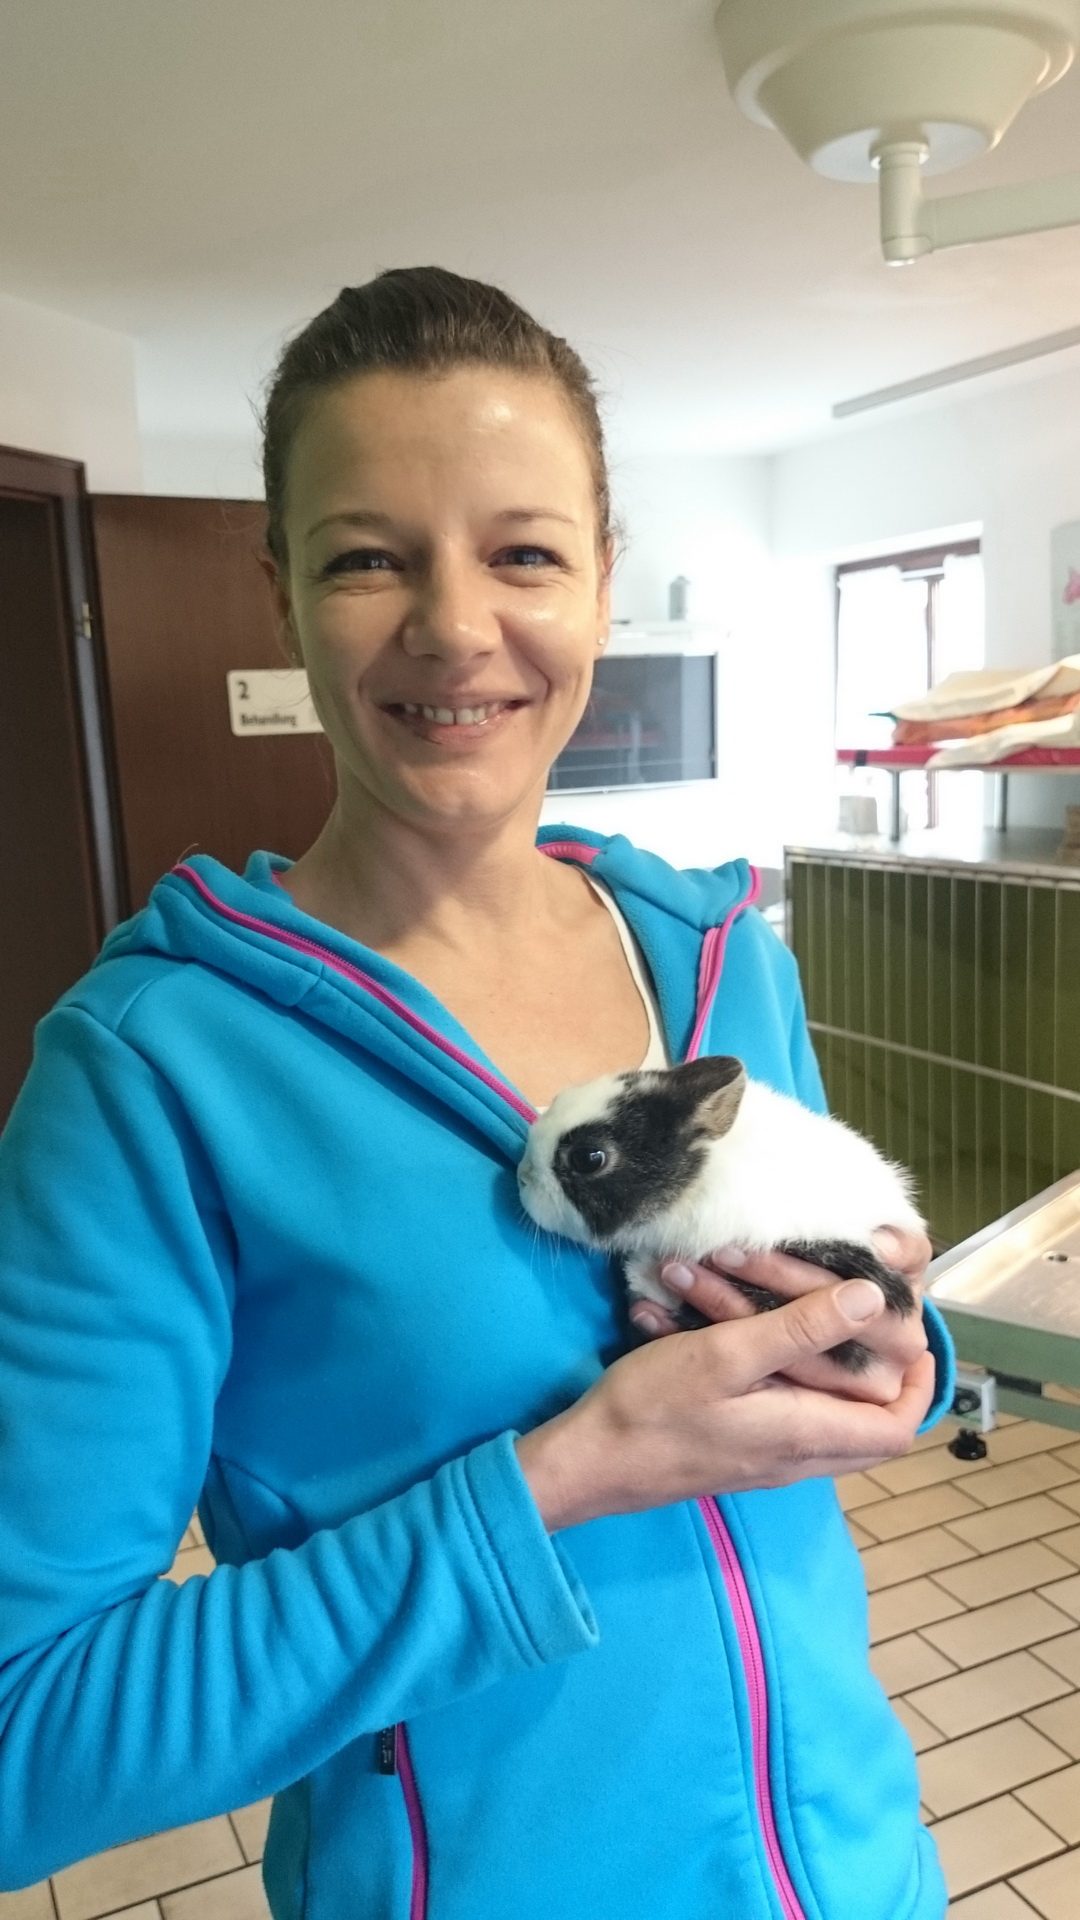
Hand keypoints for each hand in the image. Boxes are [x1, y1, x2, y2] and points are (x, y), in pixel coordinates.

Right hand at [515, 1277, 935, 1530]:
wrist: (590, 1463)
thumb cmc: (652, 1410)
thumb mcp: (725, 1355)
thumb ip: (799, 1329)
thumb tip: (873, 1300)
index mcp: (805, 1434)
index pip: (897, 1426)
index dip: (918, 1382)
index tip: (911, 1332)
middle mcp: (797, 1456)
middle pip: (873, 1427)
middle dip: (885, 1372)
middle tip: (874, 1317)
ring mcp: (768, 1459)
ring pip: (832, 1419)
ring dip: (836, 1372)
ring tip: (824, 1319)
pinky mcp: (741, 1451)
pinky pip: (793, 1418)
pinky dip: (796, 1379)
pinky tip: (763, 1339)